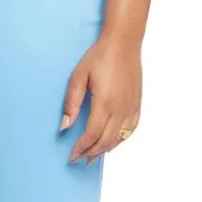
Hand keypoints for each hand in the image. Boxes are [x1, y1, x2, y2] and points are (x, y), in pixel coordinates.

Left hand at [61, 31, 142, 163]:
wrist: (124, 43)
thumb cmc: (100, 56)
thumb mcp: (79, 77)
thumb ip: (71, 103)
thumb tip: (64, 126)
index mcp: (105, 102)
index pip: (92, 134)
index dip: (81, 148)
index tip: (72, 155)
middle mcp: (121, 108)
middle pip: (106, 140)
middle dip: (91, 152)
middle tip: (79, 159)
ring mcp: (131, 107)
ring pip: (119, 138)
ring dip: (105, 150)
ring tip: (92, 156)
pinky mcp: (137, 104)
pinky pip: (131, 129)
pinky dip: (120, 140)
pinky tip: (112, 143)